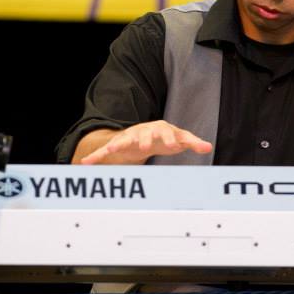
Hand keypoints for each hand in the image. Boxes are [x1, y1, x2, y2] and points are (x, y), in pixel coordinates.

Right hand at [79, 120, 212, 164]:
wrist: (147, 135)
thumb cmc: (165, 138)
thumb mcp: (180, 140)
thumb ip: (193, 143)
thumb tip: (208, 147)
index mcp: (160, 129)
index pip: (167, 131)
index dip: (169, 138)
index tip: (173, 144)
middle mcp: (144, 131)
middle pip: (145, 133)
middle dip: (145, 139)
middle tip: (146, 147)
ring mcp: (130, 137)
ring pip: (124, 140)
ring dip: (118, 144)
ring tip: (111, 150)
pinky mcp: (118, 145)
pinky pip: (105, 150)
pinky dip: (96, 156)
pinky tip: (85, 163)